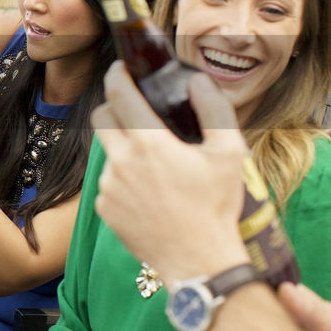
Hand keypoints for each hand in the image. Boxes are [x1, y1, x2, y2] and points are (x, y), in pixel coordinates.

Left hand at [91, 63, 248, 281]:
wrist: (198, 262)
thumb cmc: (216, 207)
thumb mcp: (229, 153)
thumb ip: (214, 110)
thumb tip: (197, 81)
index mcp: (149, 144)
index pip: (119, 95)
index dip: (118, 75)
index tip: (122, 69)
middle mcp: (121, 162)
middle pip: (101, 117)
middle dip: (113, 106)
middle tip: (133, 109)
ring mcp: (108, 186)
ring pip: (107, 151)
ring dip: (124, 147)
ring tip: (155, 163)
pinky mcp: (104, 207)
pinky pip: (108, 181)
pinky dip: (124, 177)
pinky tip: (149, 191)